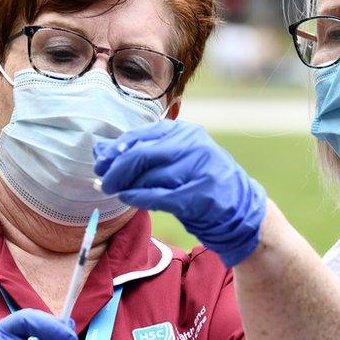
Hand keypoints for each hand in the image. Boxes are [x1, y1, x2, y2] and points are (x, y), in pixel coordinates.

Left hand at [94, 120, 266, 266]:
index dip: (116, 149)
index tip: (101, 162)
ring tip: (115, 190)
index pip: (141, 136)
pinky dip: (138, 197)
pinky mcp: (199, 194)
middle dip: (117, 169)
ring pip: (149, 175)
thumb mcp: (175, 159)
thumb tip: (101, 152)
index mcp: (184, 132)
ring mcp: (198, 169)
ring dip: (126, 185)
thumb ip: (143, 153)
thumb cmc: (198, 181)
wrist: (238, 207)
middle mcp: (193, 145)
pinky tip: (127, 198)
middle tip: (104, 181)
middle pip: (142, 154)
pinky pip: (159, 195)